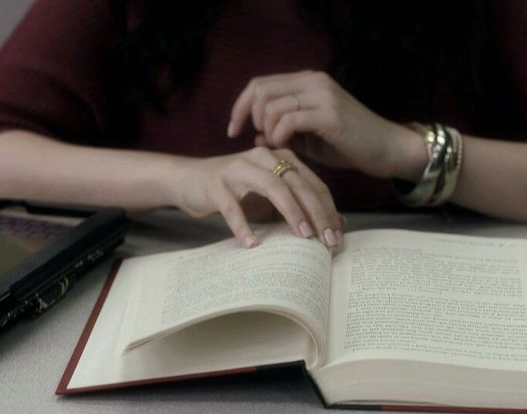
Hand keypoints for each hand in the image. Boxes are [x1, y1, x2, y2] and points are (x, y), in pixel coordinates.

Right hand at [171, 147, 342, 247]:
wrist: (188, 180)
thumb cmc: (235, 192)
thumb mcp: (270, 200)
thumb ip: (300, 208)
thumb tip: (337, 224)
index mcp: (280, 158)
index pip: (313, 183)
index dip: (328, 210)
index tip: (337, 237)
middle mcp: (263, 158)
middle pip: (299, 184)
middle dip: (317, 213)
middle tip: (327, 241)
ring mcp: (239, 169)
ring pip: (273, 187)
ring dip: (292, 212)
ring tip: (303, 236)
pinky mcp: (217, 184)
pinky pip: (233, 207)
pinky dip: (243, 226)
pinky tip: (252, 244)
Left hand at [227, 70, 425, 179]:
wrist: (387, 149)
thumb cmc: (348, 145)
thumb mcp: (309, 138)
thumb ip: (283, 132)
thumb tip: (256, 136)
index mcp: (307, 81)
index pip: (259, 84)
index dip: (240, 106)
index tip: (233, 131)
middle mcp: (313, 82)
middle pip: (261, 91)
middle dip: (251, 118)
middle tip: (261, 140)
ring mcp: (322, 95)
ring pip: (272, 106)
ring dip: (268, 131)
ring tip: (279, 146)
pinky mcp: (329, 114)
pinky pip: (288, 121)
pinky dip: (279, 136)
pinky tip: (287, 148)